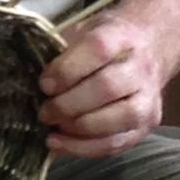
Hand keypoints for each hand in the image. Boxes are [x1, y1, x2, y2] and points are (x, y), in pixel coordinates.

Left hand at [37, 11, 164, 157]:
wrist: (145, 49)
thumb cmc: (102, 41)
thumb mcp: (81, 30)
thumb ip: (61, 49)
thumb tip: (29, 75)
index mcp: (120, 36)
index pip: (97, 50)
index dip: (68, 68)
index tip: (44, 83)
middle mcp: (140, 68)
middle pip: (107, 87)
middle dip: (70, 104)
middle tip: (44, 111)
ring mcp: (149, 99)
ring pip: (118, 119)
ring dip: (79, 129)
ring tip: (52, 128)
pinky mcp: (148, 126)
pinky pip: (118, 143)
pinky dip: (87, 148)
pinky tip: (62, 144)